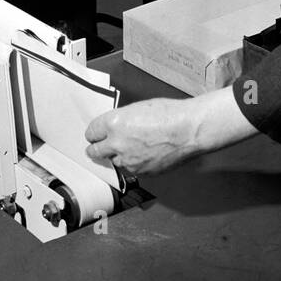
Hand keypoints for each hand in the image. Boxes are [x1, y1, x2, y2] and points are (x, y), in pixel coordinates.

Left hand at [85, 97, 203, 175]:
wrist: (189, 131)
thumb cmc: (170, 115)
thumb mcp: (138, 108)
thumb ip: (121, 120)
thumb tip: (113, 128)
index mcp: (114, 123)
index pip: (91, 132)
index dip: (94, 133)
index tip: (95, 135)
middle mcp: (117, 143)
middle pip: (94, 152)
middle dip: (97, 148)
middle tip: (100, 147)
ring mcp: (128, 160)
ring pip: (114, 161)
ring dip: (118, 156)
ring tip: (133, 147)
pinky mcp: (141, 172)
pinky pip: (131, 169)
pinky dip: (135, 163)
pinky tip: (146, 153)